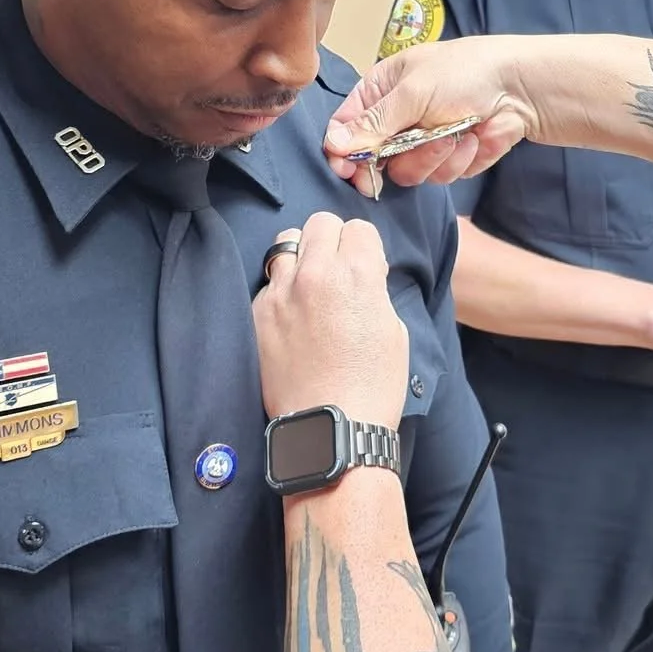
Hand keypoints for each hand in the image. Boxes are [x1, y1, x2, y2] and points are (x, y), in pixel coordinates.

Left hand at [253, 213, 409, 424]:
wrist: (331, 428)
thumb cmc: (373, 385)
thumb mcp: (393, 329)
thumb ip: (374, 290)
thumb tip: (362, 276)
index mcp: (357, 273)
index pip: (358, 227)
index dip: (365, 247)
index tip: (366, 266)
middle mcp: (316, 273)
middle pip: (321, 223)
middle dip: (333, 241)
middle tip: (338, 270)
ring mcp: (282, 292)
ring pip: (287, 243)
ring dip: (302, 256)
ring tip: (310, 284)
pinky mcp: (259, 313)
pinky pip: (269, 282)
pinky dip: (282, 290)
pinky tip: (293, 316)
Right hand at [324, 36, 541, 191]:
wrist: (520, 86)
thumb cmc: (465, 72)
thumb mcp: (413, 92)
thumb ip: (373, 123)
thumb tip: (333, 145)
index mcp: (381, 92)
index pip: (345, 128)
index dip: (342, 150)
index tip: (346, 168)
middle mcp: (398, 120)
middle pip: (373, 159)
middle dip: (395, 158)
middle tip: (410, 150)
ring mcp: (423, 143)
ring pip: (408, 173)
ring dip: (433, 156)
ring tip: (456, 133)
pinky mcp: (450, 160)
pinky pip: (441, 177)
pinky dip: (459, 159)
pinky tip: (475, 136)